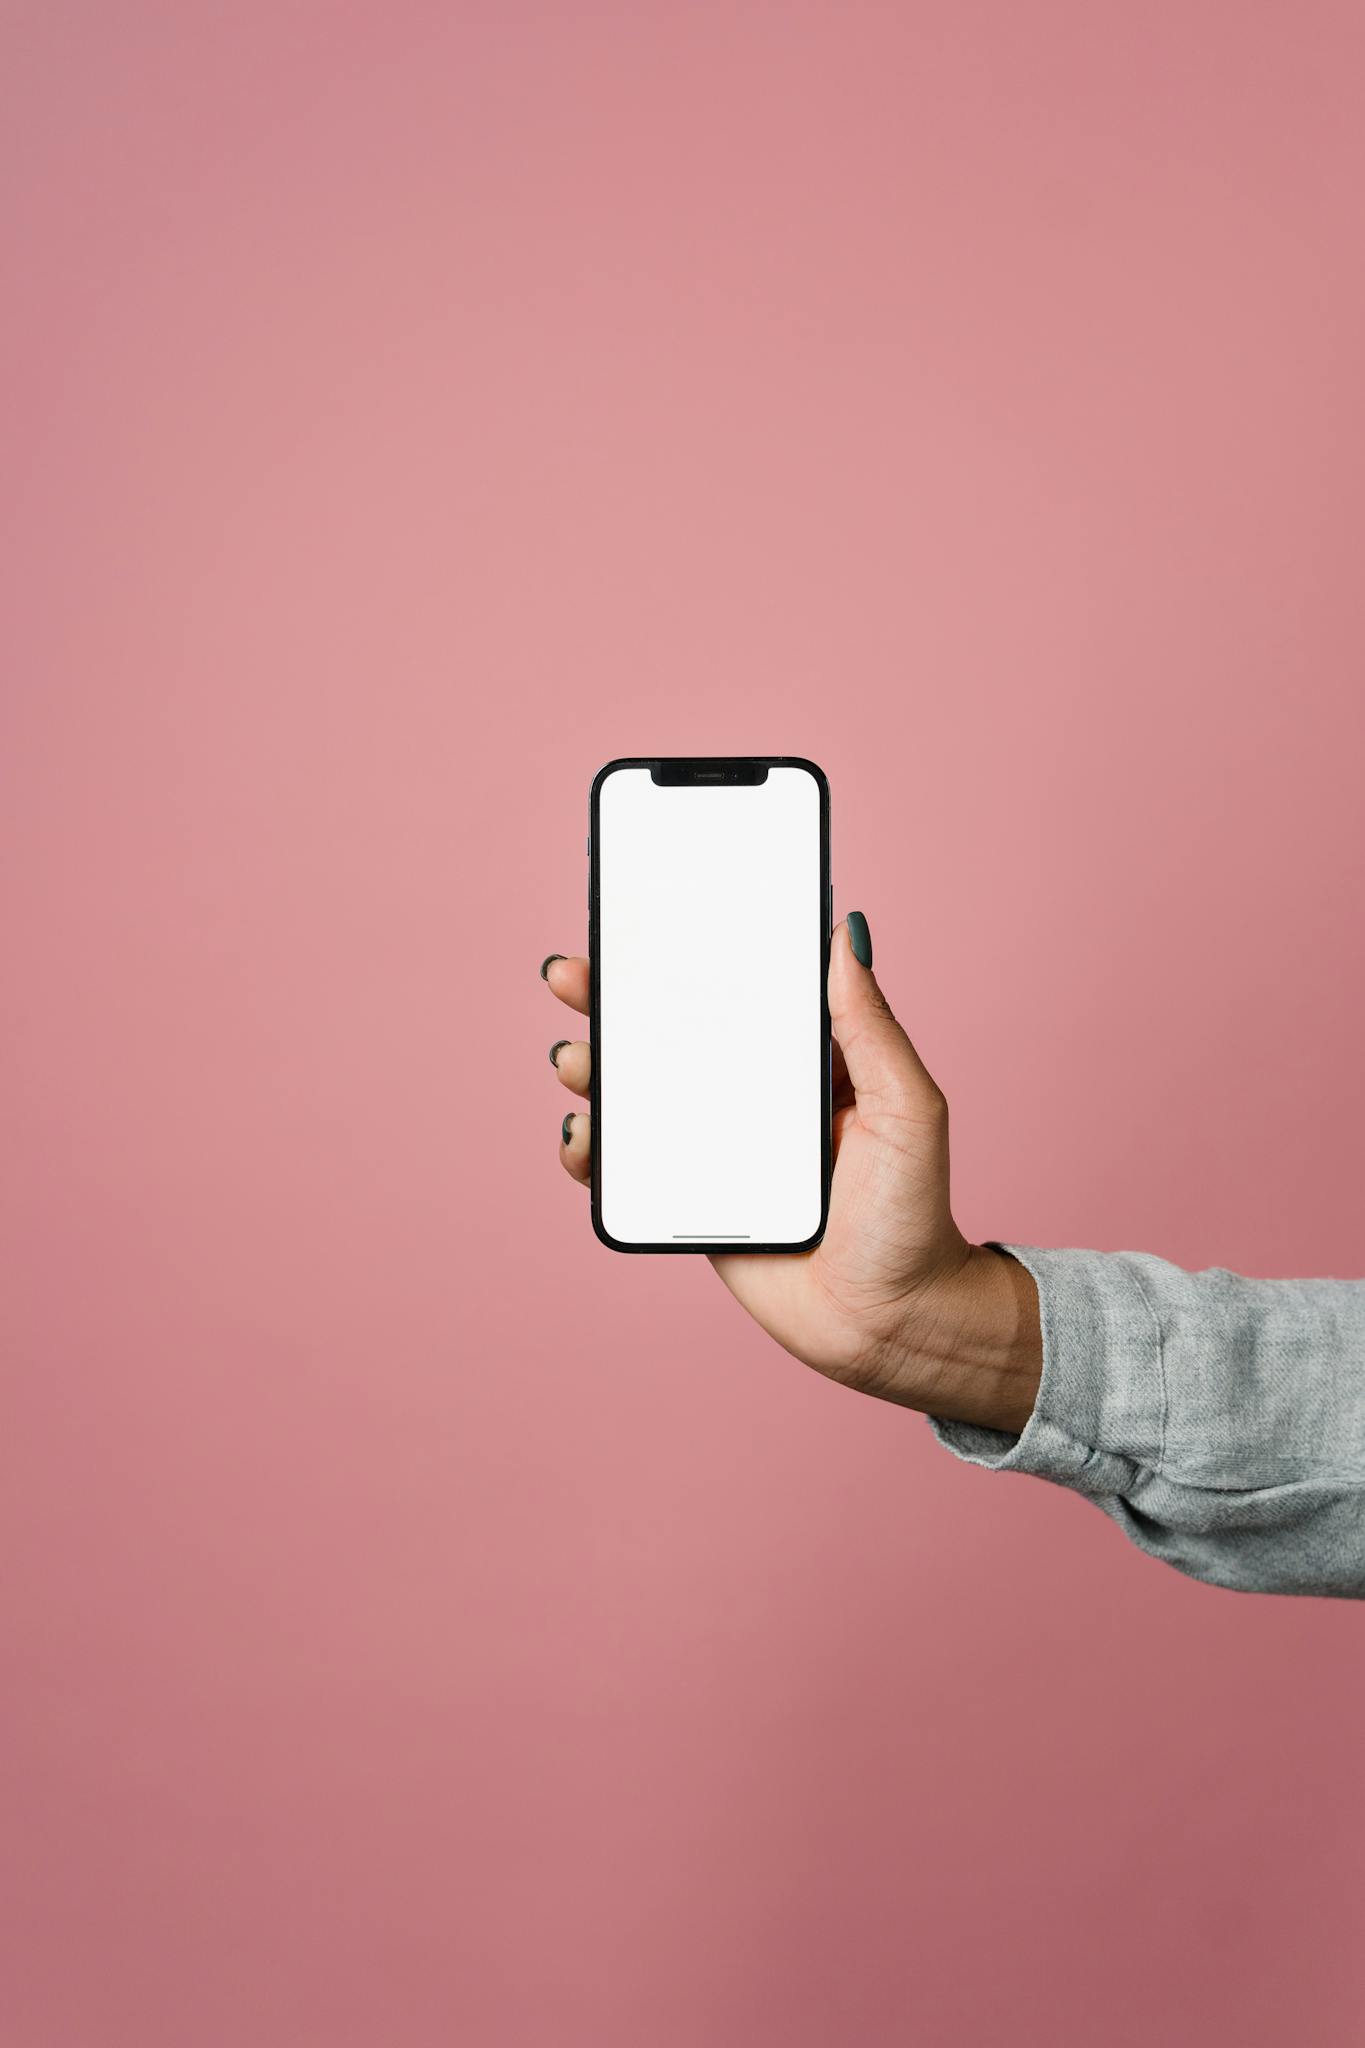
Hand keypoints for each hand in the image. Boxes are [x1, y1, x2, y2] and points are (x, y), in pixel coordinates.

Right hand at [541, 915, 1041, 1432]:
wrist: (891, 1321)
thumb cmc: (913, 1214)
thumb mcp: (907, 1108)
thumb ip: (873, 1027)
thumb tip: (846, 935)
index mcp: (799, 1064)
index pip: (733, 993)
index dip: (683, 957)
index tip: (638, 922)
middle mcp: (750, 1099)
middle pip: (667, 1036)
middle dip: (610, 1002)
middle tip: (571, 977)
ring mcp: (716, 1150)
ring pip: (637, 1098)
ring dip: (593, 1071)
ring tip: (575, 1061)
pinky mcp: (691, 1203)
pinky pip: (630, 1169)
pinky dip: (595, 1152)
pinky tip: (585, 1138)